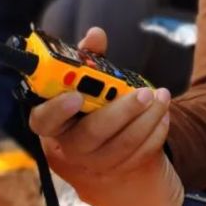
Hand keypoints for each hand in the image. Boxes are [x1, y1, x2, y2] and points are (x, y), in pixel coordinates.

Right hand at [29, 28, 182, 205]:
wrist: (104, 149)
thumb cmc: (88, 106)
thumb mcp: (85, 82)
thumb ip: (87, 58)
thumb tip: (96, 35)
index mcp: (52, 124)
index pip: (42, 121)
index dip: (57, 110)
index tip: (76, 96)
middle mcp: (69, 148)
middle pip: (91, 135)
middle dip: (120, 112)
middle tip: (143, 93)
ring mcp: (95, 164)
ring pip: (122, 146)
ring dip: (146, 120)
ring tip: (162, 97)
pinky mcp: (120, 171)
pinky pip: (140, 154)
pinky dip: (155, 133)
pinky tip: (162, 114)